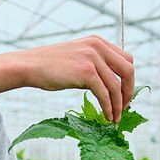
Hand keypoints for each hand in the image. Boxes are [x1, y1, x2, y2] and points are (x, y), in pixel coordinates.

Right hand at [0, 36, 134, 122]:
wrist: (30, 66)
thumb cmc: (51, 66)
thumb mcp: (77, 57)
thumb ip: (95, 64)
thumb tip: (112, 85)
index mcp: (98, 42)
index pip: (127, 59)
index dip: (129, 79)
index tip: (124, 95)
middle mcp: (98, 46)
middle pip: (128, 70)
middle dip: (129, 92)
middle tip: (125, 107)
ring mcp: (93, 58)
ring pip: (116, 86)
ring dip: (119, 105)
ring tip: (115, 118)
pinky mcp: (86, 72)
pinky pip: (105, 94)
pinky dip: (109, 108)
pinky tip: (107, 117)